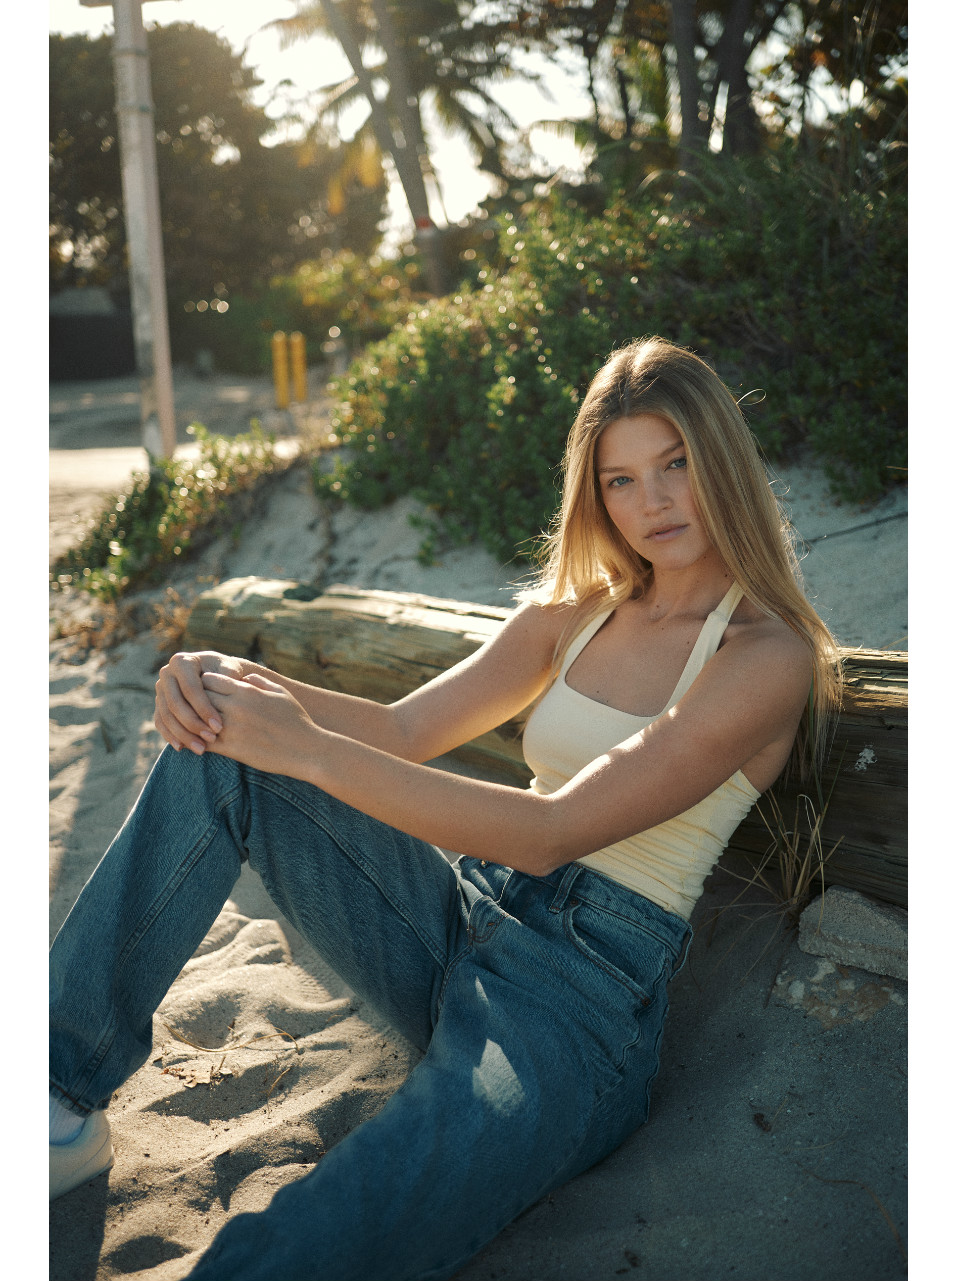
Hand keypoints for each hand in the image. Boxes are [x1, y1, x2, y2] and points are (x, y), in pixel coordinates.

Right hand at [155, 651, 247, 753]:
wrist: (215, 675)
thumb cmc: (226, 673)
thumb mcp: (230, 670)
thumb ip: (230, 675)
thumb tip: (231, 682)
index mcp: (182, 661)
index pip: (191, 689)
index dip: (204, 709)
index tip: (219, 726)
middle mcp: (166, 673)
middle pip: (175, 703)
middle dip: (193, 724)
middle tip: (211, 738)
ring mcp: (160, 689)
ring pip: (166, 716)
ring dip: (183, 735)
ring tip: (201, 749)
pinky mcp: (159, 703)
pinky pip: (160, 722)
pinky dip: (170, 736)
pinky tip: (183, 748)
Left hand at [200, 671, 317, 777]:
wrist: (305, 750)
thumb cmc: (296, 720)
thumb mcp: (281, 693)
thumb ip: (260, 681)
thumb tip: (244, 676)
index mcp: (246, 691)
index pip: (209, 680)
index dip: (204, 683)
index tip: (204, 689)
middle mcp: (235, 708)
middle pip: (199, 697)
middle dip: (195, 700)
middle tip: (192, 705)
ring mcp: (231, 728)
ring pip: (197, 720)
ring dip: (193, 721)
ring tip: (192, 723)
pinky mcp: (231, 749)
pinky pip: (204, 741)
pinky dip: (198, 740)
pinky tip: (198, 741)